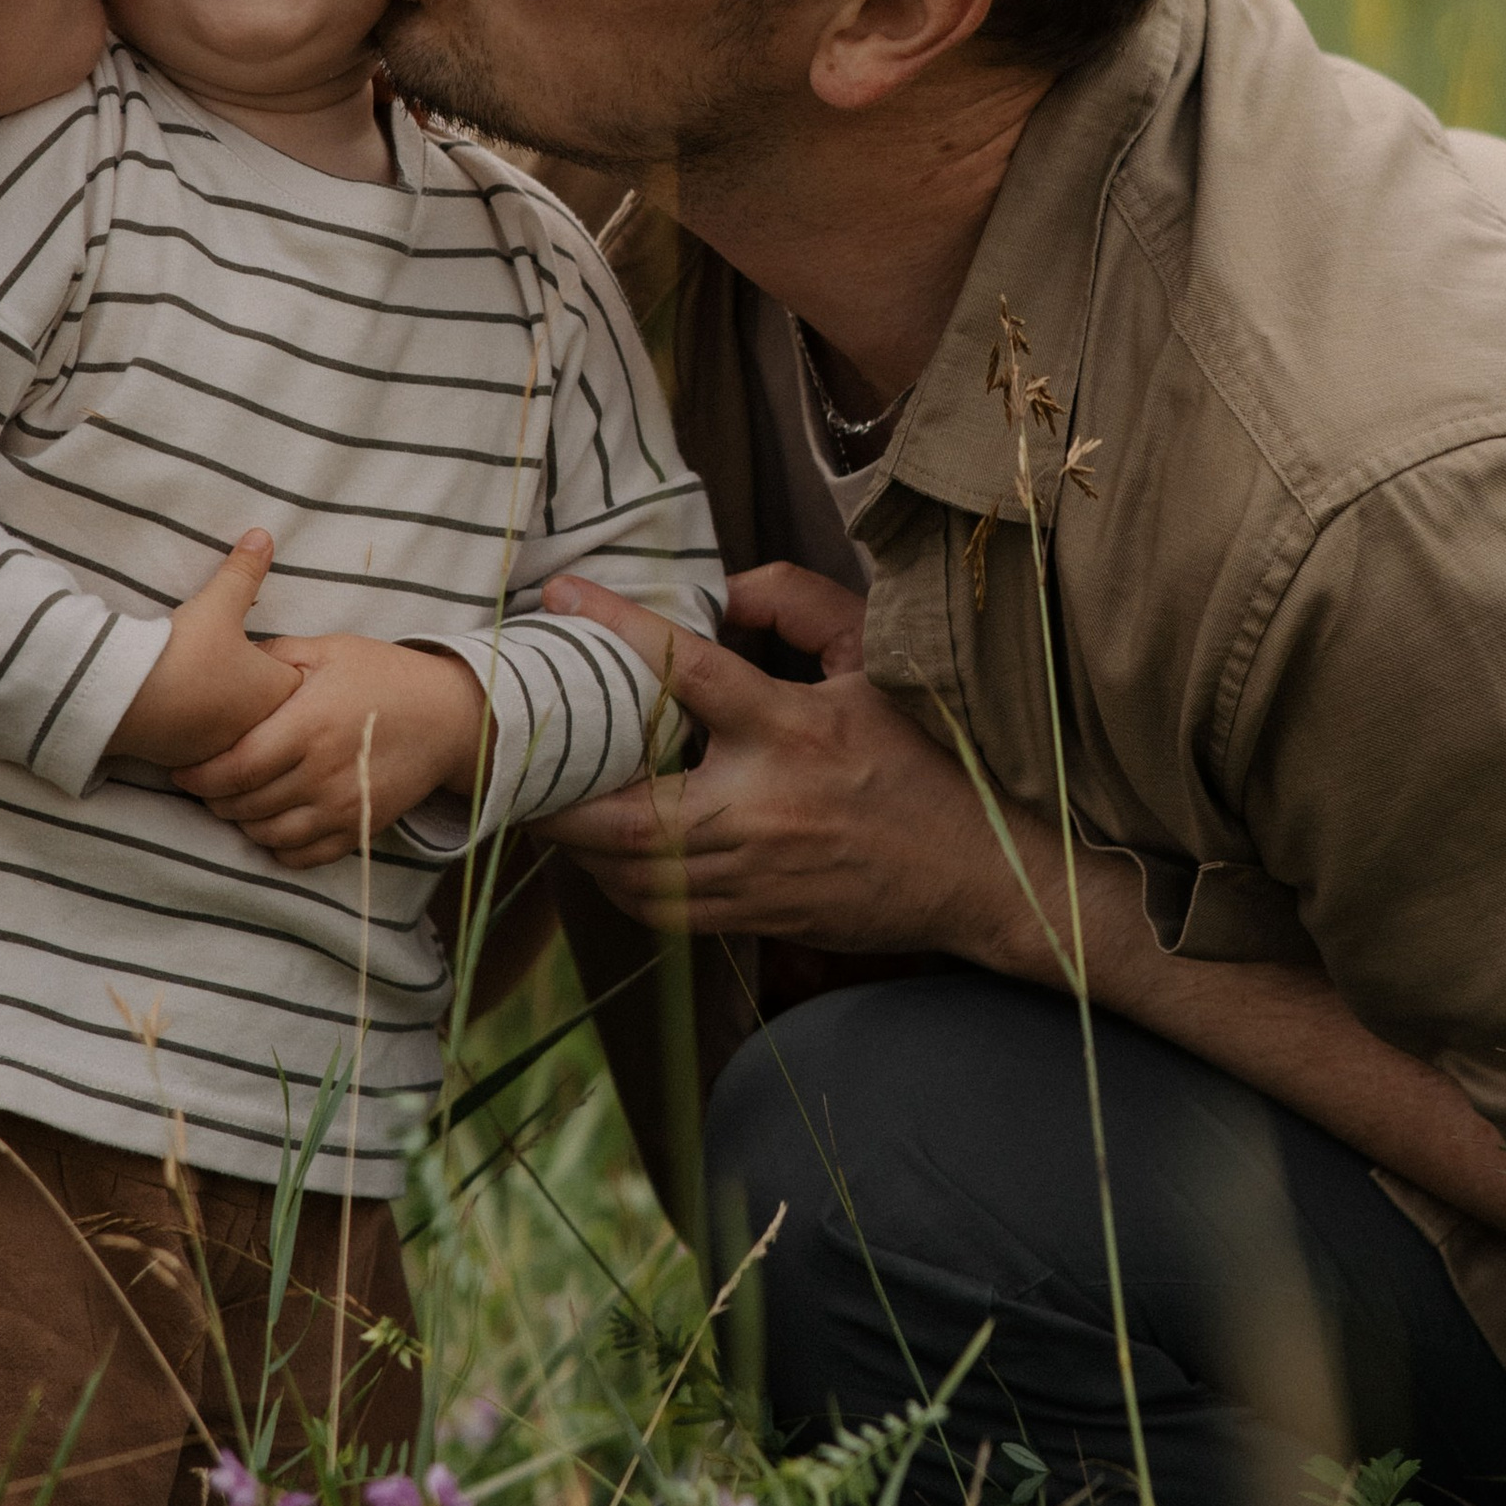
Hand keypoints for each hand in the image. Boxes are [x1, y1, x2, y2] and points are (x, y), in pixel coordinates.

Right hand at [108, 529, 301, 768]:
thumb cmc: (183, 650)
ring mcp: (225, 750)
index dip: (280, 661)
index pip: (297, 679)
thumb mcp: (218, 603)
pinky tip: (181, 709)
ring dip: (229, 712)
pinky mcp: (193, 762)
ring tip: (205, 686)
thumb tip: (263, 534)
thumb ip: (243, 571)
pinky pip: (209, 747)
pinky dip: (200, 730)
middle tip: (233, 666)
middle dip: (257, 690)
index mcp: (276, 693)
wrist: (127, 695)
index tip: (260, 649)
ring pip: (240, 731)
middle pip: (272, 709)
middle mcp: (258, 729)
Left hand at [175, 638, 489, 868]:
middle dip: (214, 801)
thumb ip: (276, 656)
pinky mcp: (361, 829)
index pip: (237, 768)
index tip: (181, 771)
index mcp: (310, 726)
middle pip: (247, 806)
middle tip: (201, 786)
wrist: (448, 716)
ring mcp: (345, 808)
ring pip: (269, 836)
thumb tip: (226, 656)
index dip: (200, 777)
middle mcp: (325, 774)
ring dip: (242, 824)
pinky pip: (304, 856)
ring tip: (232, 803)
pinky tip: (269, 824)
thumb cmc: (384, 676)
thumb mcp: (330, 651)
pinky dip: (277, 848)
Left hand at [538, 561, 1050, 967]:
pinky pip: (663, 910)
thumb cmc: (931, 759)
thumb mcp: (879, 662)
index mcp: (793, 731)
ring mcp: (758, 875)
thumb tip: (727, 588)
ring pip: (633, 873)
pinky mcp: (758, 918)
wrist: (987, 876)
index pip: (689, 671)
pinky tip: (608, 849)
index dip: (620, 629)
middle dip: (559, 793)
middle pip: (626, 813)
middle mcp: (765, 809)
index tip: (561, 595)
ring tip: (549, 799)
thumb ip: (803, 606)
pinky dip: (621, 881)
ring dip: (581, 841)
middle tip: (517, 755)